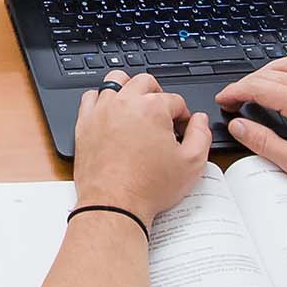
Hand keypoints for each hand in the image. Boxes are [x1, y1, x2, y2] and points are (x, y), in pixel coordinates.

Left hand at [72, 71, 209, 220]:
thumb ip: (201, 135)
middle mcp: (125, 103)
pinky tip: (111, 113)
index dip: (182, 115)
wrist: (114, 204)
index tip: (181, 129)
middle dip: (159, 94)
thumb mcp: (191, 164)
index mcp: (152, 108)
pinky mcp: (85, 123)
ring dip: (130, 89)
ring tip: (137, 106)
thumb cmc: (147, 187)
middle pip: (146, 82)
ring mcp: (102, 111)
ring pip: (116, 81)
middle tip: (162, 114)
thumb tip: (199, 120)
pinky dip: (102, 100)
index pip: (175, 100)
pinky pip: (91, 97)